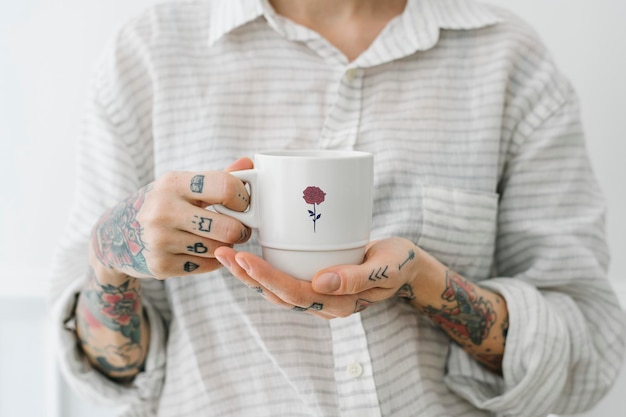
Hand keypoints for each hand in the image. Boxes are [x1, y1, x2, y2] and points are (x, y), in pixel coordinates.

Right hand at [90, 158, 252, 279]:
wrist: (116, 236)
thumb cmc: (163, 205)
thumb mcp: (183, 186)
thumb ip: (219, 177)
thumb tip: (250, 161)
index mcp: (172, 183)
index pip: (226, 187)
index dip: (244, 198)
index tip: (243, 204)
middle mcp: (163, 210)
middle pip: (228, 227)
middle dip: (241, 230)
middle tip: (239, 229)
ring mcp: (159, 240)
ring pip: (219, 249)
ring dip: (225, 246)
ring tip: (217, 238)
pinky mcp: (161, 265)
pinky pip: (207, 266)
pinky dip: (212, 260)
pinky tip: (201, 251)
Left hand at [214, 238, 419, 318]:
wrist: (405, 265)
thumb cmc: (397, 263)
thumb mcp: (386, 268)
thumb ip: (356, 278)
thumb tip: (321, 282)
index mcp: (338, 304)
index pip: (295, 294)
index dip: (268, 278)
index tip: (244, 257)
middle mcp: (323, 304)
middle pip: (277, 295)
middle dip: (247, 276)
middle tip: (222, 253)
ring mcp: (317, 296)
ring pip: (275, 291)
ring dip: (248, 275)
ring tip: (225, 254)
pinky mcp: (314, 283)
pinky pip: (283, 281)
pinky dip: (262, 270)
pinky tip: (247, 255)